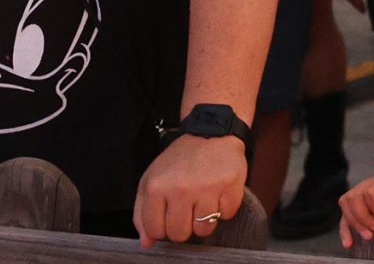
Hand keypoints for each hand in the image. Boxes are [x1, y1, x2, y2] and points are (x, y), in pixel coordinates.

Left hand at [133, 130, 247, 245]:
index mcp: (157, 188)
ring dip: (205, 221)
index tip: (169, 218)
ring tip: (204, 205)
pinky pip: (228, 214)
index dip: (163, 228)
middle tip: (188, 212)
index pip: (156, 230)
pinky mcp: (231, 184)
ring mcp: (208, 187)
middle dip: (184, 228)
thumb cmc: (180, 160)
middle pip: (180, 234)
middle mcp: (181, 189)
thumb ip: (142, 213)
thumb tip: (147, 242)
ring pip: (204, 229)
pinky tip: (219, 196)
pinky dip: (225, 209)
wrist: (211, 132)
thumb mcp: (151, 180)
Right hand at [338, 167, 373, 247]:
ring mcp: (369, 189)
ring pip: (348, 202)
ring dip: (354, 222)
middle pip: (355, 197)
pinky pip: (347, 211)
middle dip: (363, 218)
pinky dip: (346, 227)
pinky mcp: (365, 201)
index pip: (372, 192)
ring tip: (368, 236)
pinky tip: (349, 242)